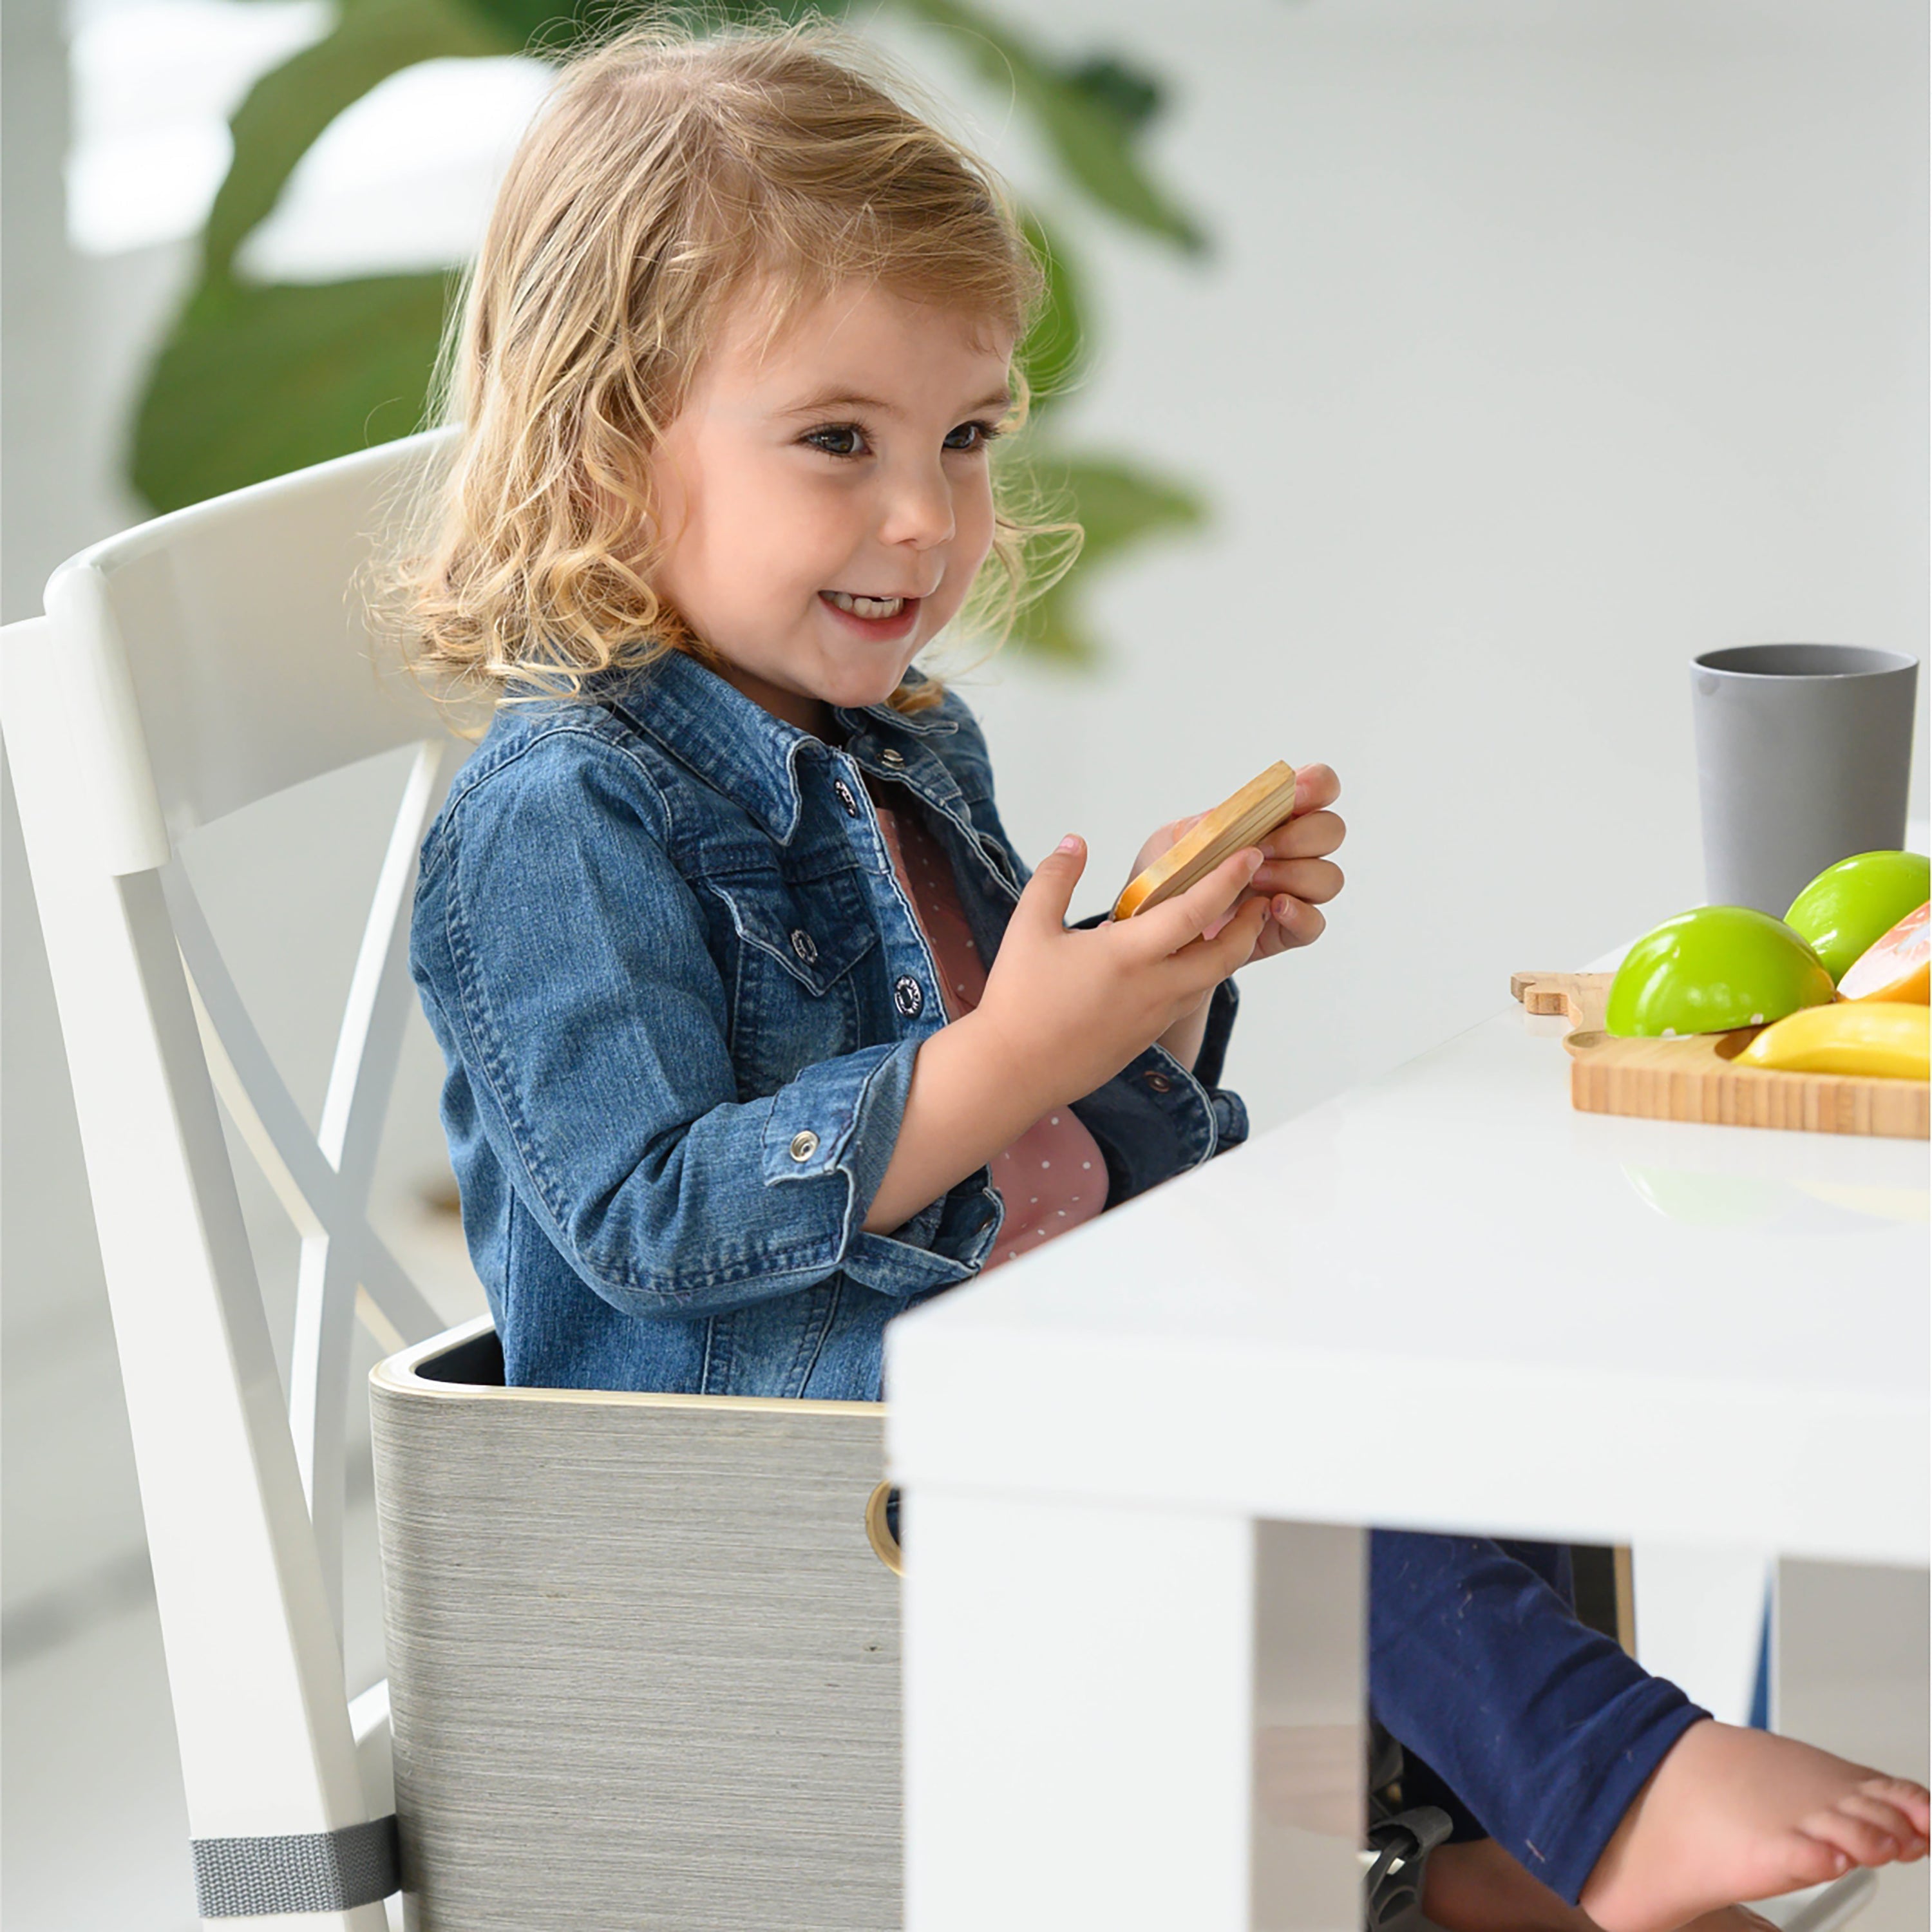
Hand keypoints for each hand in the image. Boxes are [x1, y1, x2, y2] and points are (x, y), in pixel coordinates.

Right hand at [973, 834, 1270, 1112]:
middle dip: (1250, 925)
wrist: (1013, 1072)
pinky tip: (1182, 962)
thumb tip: (1075, 841)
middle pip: (1226, 955)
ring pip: (1210, 982)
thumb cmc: (1019, 999)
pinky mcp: (1144, 1038)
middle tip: (1259, 897)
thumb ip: (1055, 878)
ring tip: (1229, 926)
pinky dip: (1199, 976)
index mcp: (1130, 955)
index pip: (1197, 911)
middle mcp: (1154, 988)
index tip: (1248, 855)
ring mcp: (1153, 1018)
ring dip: (1228, 952)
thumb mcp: (1028, 927)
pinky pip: (1185, 1001)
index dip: (1228, 880)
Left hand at [1129, 763, 1345, 966]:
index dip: (1317, 785)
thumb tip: (1225, 817)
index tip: (1294, 794)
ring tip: (1253, 882)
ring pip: (1329, 877)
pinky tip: (1271, 908)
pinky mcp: (1289, 928)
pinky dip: (1298, 914)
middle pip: (1331, 830)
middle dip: (1299, 837)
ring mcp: (1295, 890)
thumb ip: (1199, 828)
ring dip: (1294, 875)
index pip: (1318, 786)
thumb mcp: (1169, 845)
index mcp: (1272, 816)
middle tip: (1259, 849)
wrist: (1158, 932)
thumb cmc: (1168, 879)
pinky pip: (1315, 923)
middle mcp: (1293, 850)